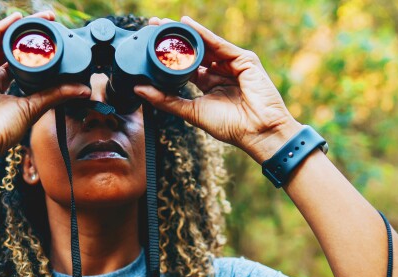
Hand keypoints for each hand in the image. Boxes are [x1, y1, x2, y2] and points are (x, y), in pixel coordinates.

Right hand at [0, 11, 89, 174]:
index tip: (54, 34)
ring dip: (14, 28)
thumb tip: (84, 89)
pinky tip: (13, 23)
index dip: (33, 46)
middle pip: (5, 46)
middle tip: (49, 19)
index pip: (16, 58)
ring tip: (36, 19)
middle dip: (26, 32)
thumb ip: (55, 95)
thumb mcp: (31, 108)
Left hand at [133, 16, 299, 162]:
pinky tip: (187, 25)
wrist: (258, 132)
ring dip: (185, 33)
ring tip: (164, 24)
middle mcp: (220, 71)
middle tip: (153, 27)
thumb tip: (139, 89)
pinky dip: (203, 34)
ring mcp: (233, 64)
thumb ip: (166, 100)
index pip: (186, 65)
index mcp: (209, 83)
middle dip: (175, 39)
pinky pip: (220, 44)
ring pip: (205, 44)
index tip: (150, 46)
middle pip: (194, 50)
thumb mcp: (192, 112)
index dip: (170, 56)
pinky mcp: (244, 59)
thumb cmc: (231, 126)